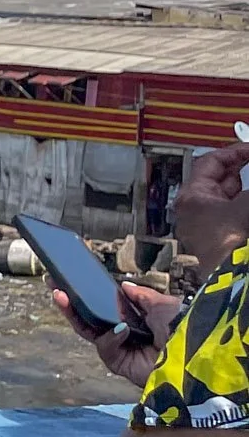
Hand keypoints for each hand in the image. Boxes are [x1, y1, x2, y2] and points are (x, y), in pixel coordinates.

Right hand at [54, 281, 182, 387]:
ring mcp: (120, 349)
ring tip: (62, 297)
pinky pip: (105, 348)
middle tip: (53, 285)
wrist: (193, 354)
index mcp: (135, 318)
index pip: (104, 306)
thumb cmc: (182, 327)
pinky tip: (122, 330)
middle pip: (90, 318)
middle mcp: (125, 333)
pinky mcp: (118, 364)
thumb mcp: (163, 303)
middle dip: (70, 302)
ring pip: (88, 332)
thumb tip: (123, 286)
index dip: (88, 294)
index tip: (70, 280)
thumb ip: (142, 295)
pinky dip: (111, 338)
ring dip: (73, 314)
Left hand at [172, 145, 248, 266]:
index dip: (235, 151)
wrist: (233, 285)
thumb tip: (248, 179)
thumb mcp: (246, 206)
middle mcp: (198, 212)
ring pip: (234, 200)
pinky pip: (238, 216)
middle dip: (245, 170)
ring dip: (245, 189)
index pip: (211, 163)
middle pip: (224, 181)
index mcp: (193, 197)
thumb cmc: (231, 244)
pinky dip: (244, 209)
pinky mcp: (227, 243)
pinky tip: (248, 208)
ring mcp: (212, 229)